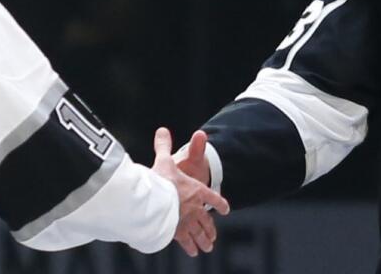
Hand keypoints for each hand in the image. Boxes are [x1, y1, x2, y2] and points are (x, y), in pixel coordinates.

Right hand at [152, 127, 229, 256]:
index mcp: (196, 190)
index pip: (212, 197)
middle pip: (206, 219)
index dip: (219, 203)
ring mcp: (187, 221)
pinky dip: (191, 246)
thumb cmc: (161, 180)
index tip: (225, 208)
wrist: (156, 200)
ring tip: (208, 246)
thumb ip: (164, 145)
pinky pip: (187, 241)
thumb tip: (162, 129)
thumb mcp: (164, 160)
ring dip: (205, 239)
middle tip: (214, 236)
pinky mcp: (177, 232)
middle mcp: (195, 207)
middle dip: (210, 228)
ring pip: (200, 232)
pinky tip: (193, 251)